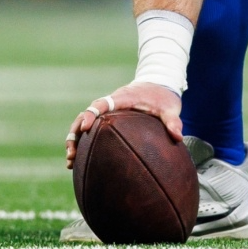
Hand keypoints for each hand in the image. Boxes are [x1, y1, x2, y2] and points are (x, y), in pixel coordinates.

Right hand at [64, 83, 182, 169]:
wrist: (158, 86)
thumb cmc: (163, 97)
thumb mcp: (171, 107)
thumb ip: (173, 121)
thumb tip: (177, 137)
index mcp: (122, 98)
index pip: (101, 104)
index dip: (91, 114)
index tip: (85, 128)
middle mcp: (110, 104)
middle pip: (85, 115)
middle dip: (75, 132)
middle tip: (72, 153)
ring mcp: (107, 112)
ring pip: (84, 123)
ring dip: (75, 140)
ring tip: (70, 162)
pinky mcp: (108, 120)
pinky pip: (92, 130)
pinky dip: (84, 143)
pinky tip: (80, 162)